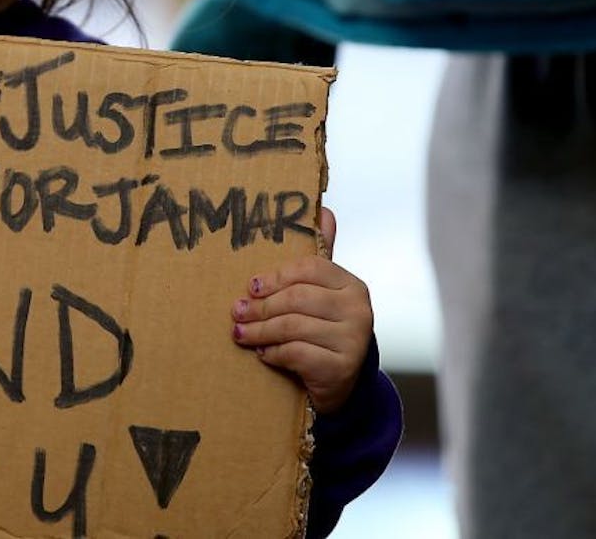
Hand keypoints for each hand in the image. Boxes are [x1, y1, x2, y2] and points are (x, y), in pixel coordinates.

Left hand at [230, 207, 372, 413]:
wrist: (342, 384)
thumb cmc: (324, 331)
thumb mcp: (322, 294)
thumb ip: (319, 258)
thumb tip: (326, 211)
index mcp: (352, 285)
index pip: (310, 268)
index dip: (276, 276)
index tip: (251, 286)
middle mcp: (359, 310)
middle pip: (297, 298)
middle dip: (261, 306)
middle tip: (237, 312)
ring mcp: (354, 340)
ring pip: (293, 326)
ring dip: (260, 331)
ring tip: (240, 334)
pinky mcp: (342, 368)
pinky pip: (297, 353)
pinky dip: (274, 353)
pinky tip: (263, 354)